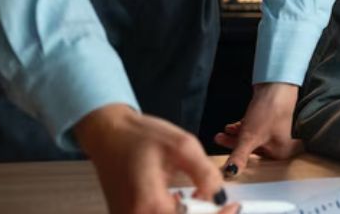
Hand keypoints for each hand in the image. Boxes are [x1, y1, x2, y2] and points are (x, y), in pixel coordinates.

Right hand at [74, 103, 238, 213]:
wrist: (107, 134)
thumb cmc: (139, 136)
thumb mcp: (182, 146)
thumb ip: (205, 173)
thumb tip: (221, 197)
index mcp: (149, 203)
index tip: (233, 206)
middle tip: (219, 203)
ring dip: (188, 213)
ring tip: (199, 196)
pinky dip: (174, 212)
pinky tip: (181, 199)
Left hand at [214, 82, 303, 175]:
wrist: (275, 85)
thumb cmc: (270, 111)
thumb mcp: (250, 137)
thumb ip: (239, 157)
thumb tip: (230, 173)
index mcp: (280, 152)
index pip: (256, 164)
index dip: (241, 162)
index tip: (226, 164)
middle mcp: (279, 145)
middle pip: (251, 151)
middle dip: (234, 146)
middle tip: (219, 140)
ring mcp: (273, 132)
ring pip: (250, 139)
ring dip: (234, 137)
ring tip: (221, 133)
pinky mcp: (268, 121)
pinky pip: (252, 130)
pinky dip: (241, 129)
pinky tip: (231, 126)